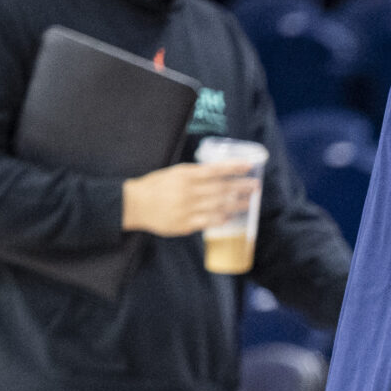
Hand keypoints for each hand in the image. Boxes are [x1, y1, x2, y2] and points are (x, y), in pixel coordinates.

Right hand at [122, 162, 257, 238]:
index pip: (215, 170)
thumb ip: (195, 175)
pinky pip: (209, 222)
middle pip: (221, 188)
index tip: (249, 165)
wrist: (134, 204)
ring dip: (237, 204)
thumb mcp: (174, 173)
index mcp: (185, 175)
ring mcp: (188, 209)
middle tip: (255, 186)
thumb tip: (219, 174)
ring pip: (219, 206)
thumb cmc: (155, 186)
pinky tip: (231, 217)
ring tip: (250, 202)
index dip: (234, 167)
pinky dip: (221, 219)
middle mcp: (189, 191)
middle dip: (241, 187)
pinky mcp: (185, 224)